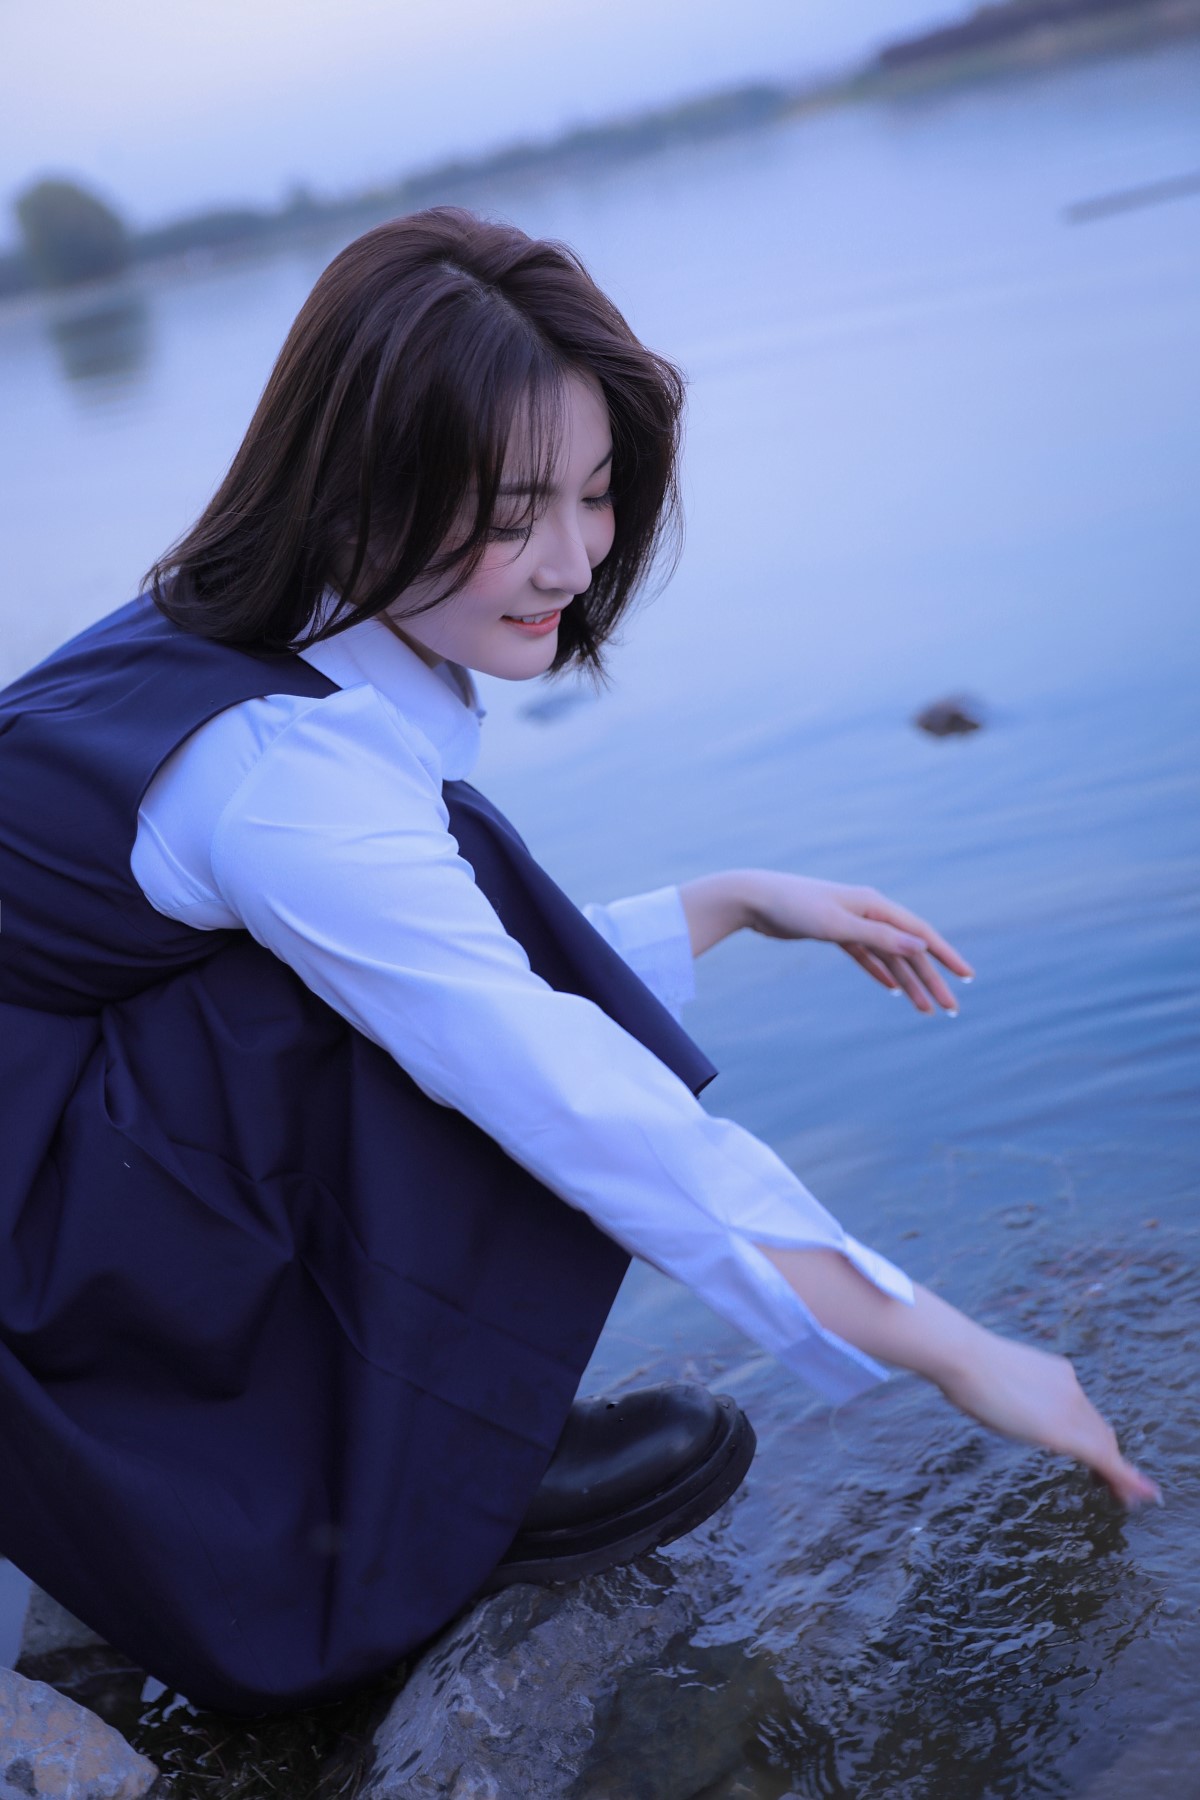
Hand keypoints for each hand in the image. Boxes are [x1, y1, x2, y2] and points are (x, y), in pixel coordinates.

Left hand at [741, 872, 973, 1014]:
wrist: (753, 898)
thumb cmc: (794, 907)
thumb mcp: (838, 924)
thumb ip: (880, 936)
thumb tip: (921, 944)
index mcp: (875, 906)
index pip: (920, 934)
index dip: (946, 957)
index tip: (967, 977)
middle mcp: (869, 912)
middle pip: (908, 950)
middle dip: (930, 980)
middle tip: (950, 1009)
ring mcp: (852, 922)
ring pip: (888, 956)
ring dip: (908, 983)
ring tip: (926, 1010)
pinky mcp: (835, 932)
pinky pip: (866, 956)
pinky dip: (880, 973)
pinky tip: (893, 991)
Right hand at [761, 1249, 1159, 1508]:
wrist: (956, 1352)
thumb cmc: (952, 1355)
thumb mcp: (973, 1370)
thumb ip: (978, 1377)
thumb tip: (945, 1364)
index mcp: (1050, 1371)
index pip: (1080, 1408)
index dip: (1095, 1434)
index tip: (1100, 1453)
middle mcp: (1068, 1385)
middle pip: (1099, 1427)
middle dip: (1113, 1455)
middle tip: (1126, 1483)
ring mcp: (1070, 1407)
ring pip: (1105, 1445)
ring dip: (1121, 1471)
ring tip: (1135, 1494)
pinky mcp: (1066, 1430)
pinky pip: (1105, 1459)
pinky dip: (1125, 1478)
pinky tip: (1139, 1495)